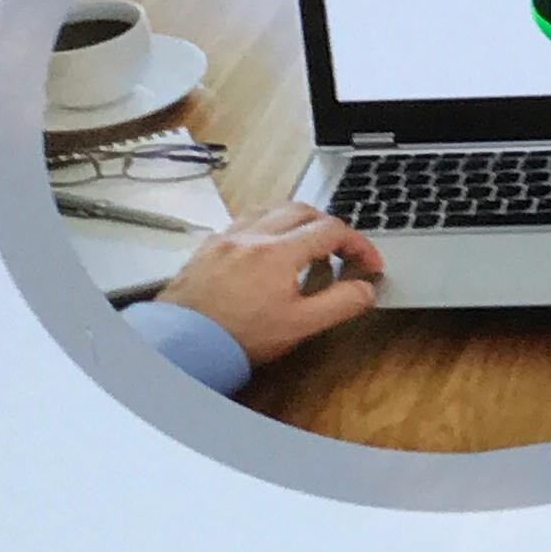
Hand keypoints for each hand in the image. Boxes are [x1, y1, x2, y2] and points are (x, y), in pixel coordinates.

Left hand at [150, 205, 382, 370]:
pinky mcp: (209, 246)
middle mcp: (252, 235)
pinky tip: (268, 244)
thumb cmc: (237, 337)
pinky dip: (267, 224)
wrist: (182, 343)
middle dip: (330, 226)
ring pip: (272, 208)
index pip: (331, 230)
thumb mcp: (299, 326)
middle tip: (341, 250)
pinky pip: (245, 219)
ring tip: (308, 242)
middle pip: (303, 210)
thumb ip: (339, 304)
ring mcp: (228, 237)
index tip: (368, 263)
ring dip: (298, 219)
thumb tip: (365, 289)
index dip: (358, 244)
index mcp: (278, 252)